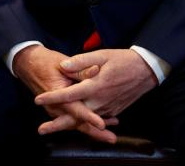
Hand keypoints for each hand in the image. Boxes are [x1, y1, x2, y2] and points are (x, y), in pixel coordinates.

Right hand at [13, 45, 117, 142]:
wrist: (29, 65)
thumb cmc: (46, 62)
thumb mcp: (63, 63)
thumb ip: (80, 69)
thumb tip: (96, 70)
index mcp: (57, 95)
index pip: (75, 109)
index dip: (89, 117)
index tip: (102, 125)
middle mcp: (56, 106)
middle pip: (77, 123)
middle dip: (95, 133)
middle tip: (111, 139)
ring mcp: (56, 110)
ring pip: (76, 123)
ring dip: (93, 129)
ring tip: (110, 133)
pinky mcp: (59, 109)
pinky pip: (73, 119)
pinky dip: (86, 122)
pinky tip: (101, 122)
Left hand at [34, 49, 157, 133]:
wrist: (146, 70)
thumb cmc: (124, 60)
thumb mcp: (102, 55)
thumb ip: (81, 61)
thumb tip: (63, 66)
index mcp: (95, 86)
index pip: (69, 94)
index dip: (52, 97)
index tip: (37, 99)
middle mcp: (100, 101)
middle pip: (75, 116)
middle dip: (57, 124)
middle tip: (41, 129)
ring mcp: (107, 108)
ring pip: (85, 120)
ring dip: (69, 125)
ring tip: (53, 127)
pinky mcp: (114, 110)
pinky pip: (97, 119)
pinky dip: (86, 123)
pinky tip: (76, 124)